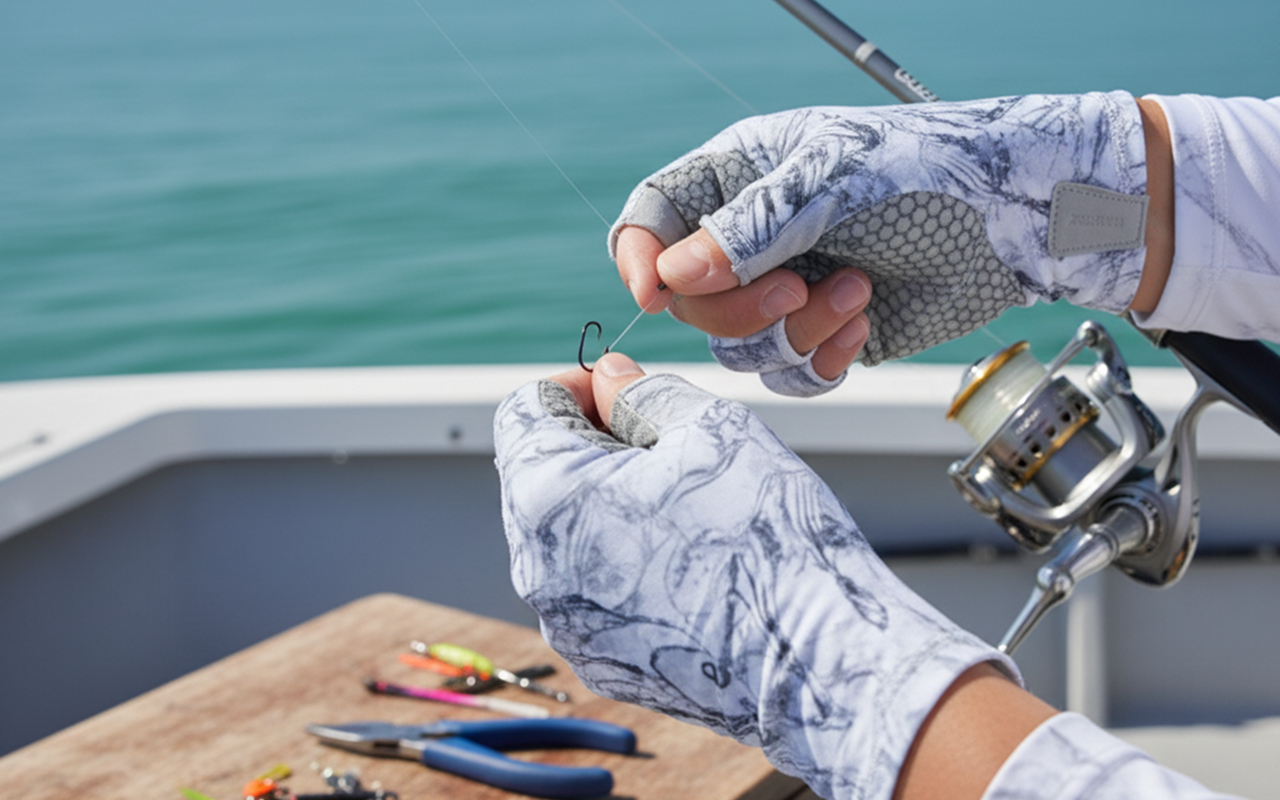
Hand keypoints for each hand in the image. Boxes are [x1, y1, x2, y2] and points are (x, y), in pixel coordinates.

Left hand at [494, 353, 1019, 799]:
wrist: (819, 665)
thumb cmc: (767, 540)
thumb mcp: (709, 429)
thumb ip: (641, 393)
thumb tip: (610, 379)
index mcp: (548, 498)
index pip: (525, 411)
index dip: (577, 385)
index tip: (628, 390)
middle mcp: (537, 568)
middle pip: (542, 474)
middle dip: (595, 444)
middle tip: (673, 445)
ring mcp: (566, 624)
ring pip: (570, 534)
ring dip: (611, 504)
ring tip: (691, 507)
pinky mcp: (601, 662)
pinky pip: (595, 591)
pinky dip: (627, 562)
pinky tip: (694, 562)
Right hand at [610, 92, 1150, 395]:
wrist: (1014, 218)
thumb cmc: (927, 169)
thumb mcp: (832, 182)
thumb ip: (748, 230)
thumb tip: (672, 276)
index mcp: (737, 179)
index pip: (651, 219)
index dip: (638, 257)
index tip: (655, 293)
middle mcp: (751, 240)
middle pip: (691, 303)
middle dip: (743, 306)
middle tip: (798, 285)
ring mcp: (786, 290)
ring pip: (740, 348)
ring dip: (796, 333)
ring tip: (860, 293)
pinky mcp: (825, 335)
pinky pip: (792, 375)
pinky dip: (825, 361)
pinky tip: (866, 326)